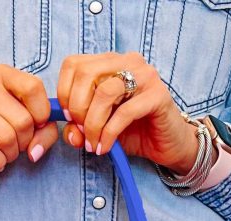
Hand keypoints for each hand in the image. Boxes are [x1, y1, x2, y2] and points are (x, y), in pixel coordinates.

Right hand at [0, 65, 59, 181]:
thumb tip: (35, 151)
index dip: (42, 114)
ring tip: (4, 153)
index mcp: (3, 74)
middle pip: (22, 119)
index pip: (32, 88)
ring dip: (10, 154)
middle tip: (16, 145)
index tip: (37, 126)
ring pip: (6, 137)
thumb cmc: (2, 131)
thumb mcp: (30, 126)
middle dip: (25, 142)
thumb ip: (45, 132)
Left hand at [56, 52, 200, 173]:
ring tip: (93, 143)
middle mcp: (127, 62)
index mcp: (109, 63)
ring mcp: (145, 75)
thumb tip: (71, 132)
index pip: (73, 64)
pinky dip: (109, 133)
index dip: (64, 92)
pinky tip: (105, 147)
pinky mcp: (158, 95)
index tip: (68, 118)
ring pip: (104, 92)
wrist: (167, 145)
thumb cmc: (133, 132)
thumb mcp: (98, 130)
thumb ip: (80, 128)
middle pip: (85, 74)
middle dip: (77, 108)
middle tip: (82, 132)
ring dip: (93, 123)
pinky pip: (124, 112)